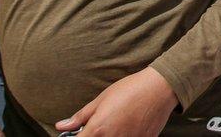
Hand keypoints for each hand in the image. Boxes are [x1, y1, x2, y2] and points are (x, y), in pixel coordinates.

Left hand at [55, 67, 178, 136]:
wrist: (159, 88)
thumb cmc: (130, 89)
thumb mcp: (101, 99)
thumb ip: (80, 117)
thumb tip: (61, 125)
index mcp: (98, 129)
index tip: (78, 134)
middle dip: (94, 136)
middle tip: (100, 126)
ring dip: (110, 136)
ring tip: (116, 125)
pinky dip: (125, 136)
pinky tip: (128, 127)